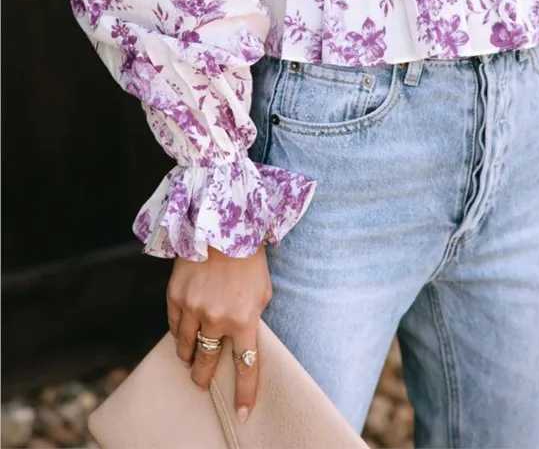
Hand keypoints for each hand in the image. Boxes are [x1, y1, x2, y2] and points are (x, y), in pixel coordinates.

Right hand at [167, 244, 272, 421]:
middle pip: (206, 364)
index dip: (244, 393)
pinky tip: (184, 332)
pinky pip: (174, 327)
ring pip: (185, 349)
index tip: (242, 413)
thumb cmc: (249, 259)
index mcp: (244, 319)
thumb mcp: (262, 291)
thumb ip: (252, 318)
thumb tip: (241, 340)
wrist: (222, 226)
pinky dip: (180, 333)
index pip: (246, 367)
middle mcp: (217, 319)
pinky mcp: (175, 297)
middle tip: (202, 383)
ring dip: (189, 357)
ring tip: (191, 359)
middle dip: (204, 379)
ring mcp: (193, 308)